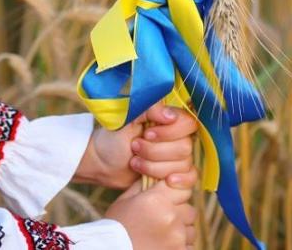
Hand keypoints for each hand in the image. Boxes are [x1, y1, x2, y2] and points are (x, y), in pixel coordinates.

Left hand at [74, 104, 198, 188]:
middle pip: (185, 147)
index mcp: (168, 120)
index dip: (169, 132)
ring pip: (183, 164)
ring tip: (134, 162)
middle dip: (155, 151)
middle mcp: (176, 137)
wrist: (102, 164)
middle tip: (135, 148)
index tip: (147, 135)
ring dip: (155, 166)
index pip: (187, 123)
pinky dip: (179, 180)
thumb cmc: (113, 139)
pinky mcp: (173, 174)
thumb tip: (170, 116)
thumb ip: (149, 111)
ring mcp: (176, 157)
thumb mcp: (127, 120)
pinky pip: (190, 177)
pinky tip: (166, 181)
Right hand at [106, 179, 197, 249]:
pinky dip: (180, 246)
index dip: (176, 195)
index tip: (167, 202)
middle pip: (189, 210)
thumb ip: (144, 185)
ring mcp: (177, 237)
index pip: (183, 189)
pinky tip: (163, 245)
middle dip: (179, 214)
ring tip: (161, 236)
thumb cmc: (115, 227)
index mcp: (157, 199)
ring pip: (190, 229)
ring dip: (180, 231)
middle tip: (161, 222)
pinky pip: (189, 246)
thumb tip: (157, 174)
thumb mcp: (125, 200)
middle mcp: (170, 216)